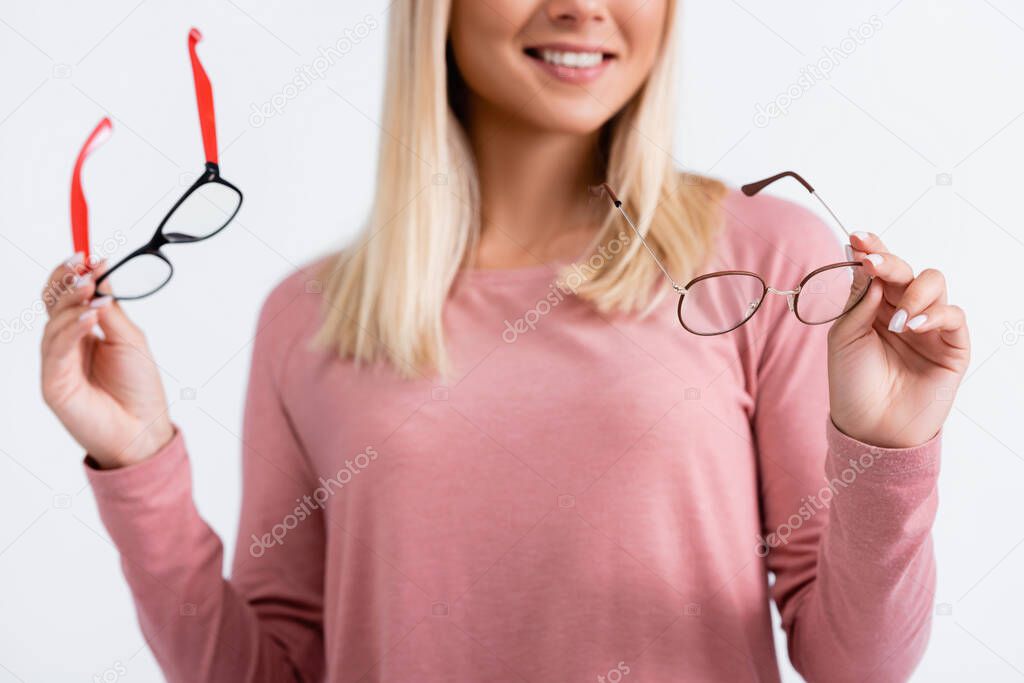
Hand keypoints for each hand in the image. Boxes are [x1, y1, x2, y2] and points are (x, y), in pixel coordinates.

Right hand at [40, 256, 173, 468]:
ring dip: (71, 302)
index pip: (68, 297)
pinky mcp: (54, 384)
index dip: (74, 275)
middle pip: (53, 305)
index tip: (89, 255)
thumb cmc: (139, 389)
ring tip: (91, 286)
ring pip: (53, 324)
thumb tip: (100, 277)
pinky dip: (72, 329)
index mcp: (84, 333)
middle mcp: (66, 346)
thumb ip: (112, 312)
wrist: (143, 432)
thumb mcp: (130, 340)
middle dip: (66, 281)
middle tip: (82, 263)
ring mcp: (57, 365)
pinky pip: (57, 351)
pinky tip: (90, 315)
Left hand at [827, 232, 969, 448]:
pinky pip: (953, 314)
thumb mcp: (843, 338)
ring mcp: (929, 325)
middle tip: (873, 263)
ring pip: (934, 282)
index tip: (857, 237)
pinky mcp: (952, 345)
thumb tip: (869, 270)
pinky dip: (934, 314)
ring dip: (913, 292)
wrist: (871, 428)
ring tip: (895, 320)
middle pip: (904, 269)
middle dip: (889, 262)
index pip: (876, 269)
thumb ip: (856, 302)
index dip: (871, 249)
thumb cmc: (852, 384)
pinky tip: (913, 326)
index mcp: (873, 306)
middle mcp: (902, 309)